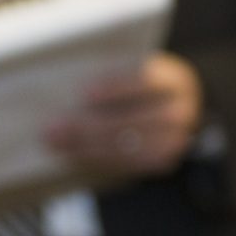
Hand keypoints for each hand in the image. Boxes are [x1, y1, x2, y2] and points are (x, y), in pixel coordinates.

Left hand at [49, 52, 203, 178]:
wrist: (163, 110)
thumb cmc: (133, 83)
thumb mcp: (128, 70)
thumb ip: (108, 74)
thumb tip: (64, 85)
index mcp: (174, 78)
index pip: (146, 79)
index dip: (116, 87)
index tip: (84, 94)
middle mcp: (183, 109)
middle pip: (135, 120)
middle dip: (90, 126)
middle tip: (53, 128)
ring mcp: (177, 139)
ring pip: (130, 148)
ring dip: (88, 147)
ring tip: (56, 143)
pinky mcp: (164, 161)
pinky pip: (129, 165)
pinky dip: (98, 159)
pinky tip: (73, 154)